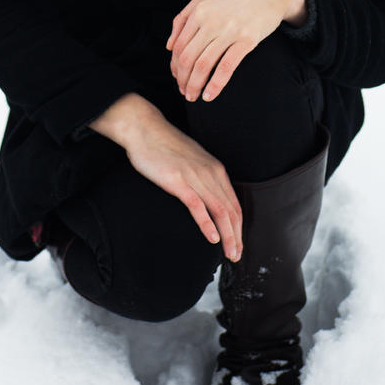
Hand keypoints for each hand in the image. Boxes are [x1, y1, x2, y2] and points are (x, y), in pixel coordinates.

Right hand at [90, 94, 241, 260]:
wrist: (145, 129)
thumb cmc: (165, 145)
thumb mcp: (191, 160)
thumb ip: (202, 176)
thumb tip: (207, 195)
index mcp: (215, 169)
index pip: (234, 203)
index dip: (239, 226)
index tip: (238, 243)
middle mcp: (210, 172)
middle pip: (231, 210)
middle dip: (237, 236)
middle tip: (236, 255)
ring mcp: (195, 177)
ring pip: (220, 211)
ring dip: (227, 235)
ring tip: (229, 253)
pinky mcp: (179, 181)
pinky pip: (198, 206)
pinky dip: (207, 224)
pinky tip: (212, 238)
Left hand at [166, 0, 305, 103]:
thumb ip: (183, 17)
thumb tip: (169, 46)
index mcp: (198, 10)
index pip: (179, 45)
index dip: (174, 65)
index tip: (176, 76)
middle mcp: (211, 21)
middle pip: (188, 58)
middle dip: (182, 79)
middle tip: (183, 90)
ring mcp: (229, 31)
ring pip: (203, 65)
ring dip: (195, 85)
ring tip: (193, 96)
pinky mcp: (247, 40)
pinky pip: (227, 67)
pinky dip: (215, 85)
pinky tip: (210, 95)